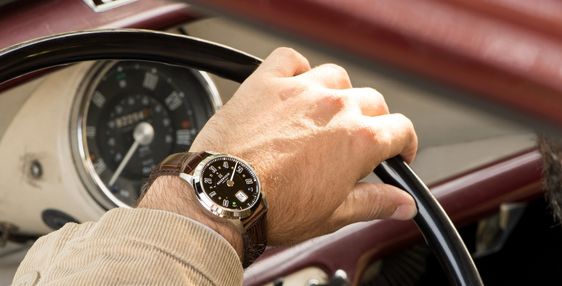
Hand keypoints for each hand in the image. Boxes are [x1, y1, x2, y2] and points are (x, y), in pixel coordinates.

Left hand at [190, 48, 417, 245]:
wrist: (223, 197)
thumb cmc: (275, 208)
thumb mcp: (334, 214)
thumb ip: (376, 203)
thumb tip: (403, 204)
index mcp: (359, 139)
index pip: (401, 129)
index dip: (404, 143)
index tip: (397, 153)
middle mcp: (334, 107)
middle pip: (372, 101)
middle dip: (374, 121)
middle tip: (358, 142)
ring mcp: (300, 90)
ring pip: (336, 77)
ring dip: (339, 93)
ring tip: (326, 114)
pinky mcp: (267, 83)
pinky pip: (289, 59)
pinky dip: (296, 69)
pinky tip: (295, 85)